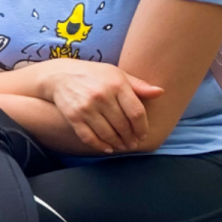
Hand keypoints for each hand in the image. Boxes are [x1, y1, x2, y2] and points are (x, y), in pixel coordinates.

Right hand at [41, 59, 162, 152]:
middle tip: (133, 144)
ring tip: (123, 146)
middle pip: (123, 125)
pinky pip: (89, 137)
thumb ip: (138, 85)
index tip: (143, 135)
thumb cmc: (94, 75)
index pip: (136, 112)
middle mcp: (102, 96)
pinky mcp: (73, 117)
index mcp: (116, 84)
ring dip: (117, 144)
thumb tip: (160, 92)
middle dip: (130, 138)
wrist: (61, 76)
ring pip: (107, 133)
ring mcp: (86, 108)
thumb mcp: (117, 74)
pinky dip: (100, 145)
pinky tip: (107, 148)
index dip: (142, 127)